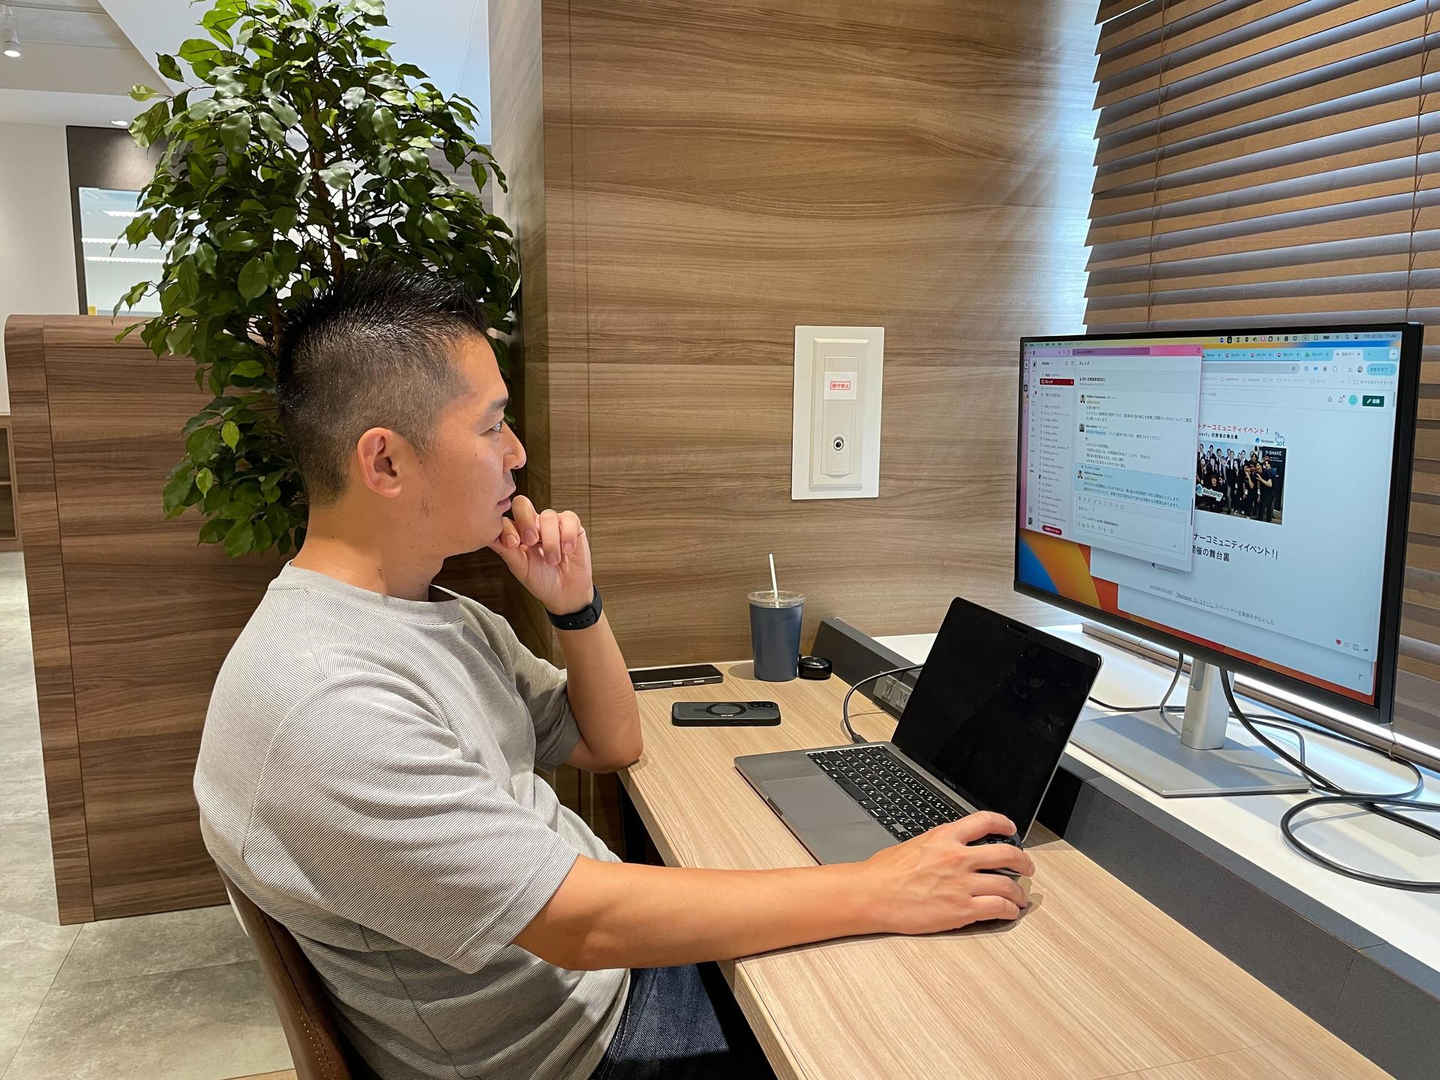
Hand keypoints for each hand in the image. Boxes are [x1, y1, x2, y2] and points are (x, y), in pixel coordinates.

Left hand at [489, 495, 594, 615]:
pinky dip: (567, 535)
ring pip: (547, 516)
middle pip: (522, 504)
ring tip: (552, 560)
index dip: (508, 529)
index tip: (512, 545)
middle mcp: (533, 524)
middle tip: (531, 542)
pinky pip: (569, 518)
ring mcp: (552, 523)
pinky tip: (567, 550)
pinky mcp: (572, 525)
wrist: (565, 592)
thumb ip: (506, 550)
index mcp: (516, 533)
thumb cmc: (541, 580)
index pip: (506, 519)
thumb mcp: (520, 567)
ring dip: (550, 541)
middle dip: (526, 522)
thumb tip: (487, 537)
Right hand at [856, 811, 1034, 934]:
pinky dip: (1009, 911)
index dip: (1003, 823)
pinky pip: (997, 908)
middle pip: (1006, 854)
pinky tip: (1009, 913)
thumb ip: (936, 845)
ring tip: (1020, 898)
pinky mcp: (962, 909)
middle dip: (1023, 862)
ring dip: (1018, 893)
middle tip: (1027, 868)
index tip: (1010, 829)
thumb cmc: (884, 872)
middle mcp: (958, 858)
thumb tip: (947, 850)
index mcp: (945, 837)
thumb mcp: (913, 845)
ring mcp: (962, 884)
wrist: (873, 894)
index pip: (984, 821)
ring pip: (1007, 885)